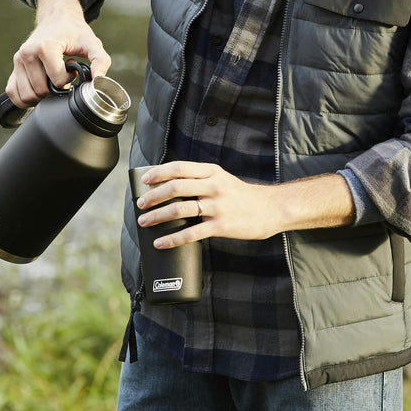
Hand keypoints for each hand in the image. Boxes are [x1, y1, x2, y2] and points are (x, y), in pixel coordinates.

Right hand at [5, 0, 111, 107]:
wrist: (56, 19)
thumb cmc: (74, 32)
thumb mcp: (92, 43)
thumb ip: (100, 61)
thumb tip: (99, 82)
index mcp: (44, 47)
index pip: (57, 81)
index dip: (69, 80)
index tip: (71, 68)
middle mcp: (27, 54)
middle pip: (41, 91)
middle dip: (55, 90)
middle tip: (62, 77)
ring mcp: (17, 61)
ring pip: (27, 96)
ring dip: (42, 96)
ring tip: (51, 81)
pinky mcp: (13, 68)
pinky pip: (13, 92)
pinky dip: (25, 98)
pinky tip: (39, 89)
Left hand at [132, 162, 284, 246]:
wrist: (270, 209)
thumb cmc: (241, 196)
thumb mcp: (221, 179)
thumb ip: (200, 179)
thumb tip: (169, 185)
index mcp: (211, 172)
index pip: (179, 168)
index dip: (158, 173)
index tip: (144, 180)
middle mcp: (213, 186)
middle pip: (175, 187)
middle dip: (152, 196)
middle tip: (140, 204)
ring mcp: (217, 206)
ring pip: (179, 210)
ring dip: (157, 216)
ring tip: (144, 222)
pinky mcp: (220, 226)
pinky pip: (190, 233)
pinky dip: (171, 239)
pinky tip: (160, 242)